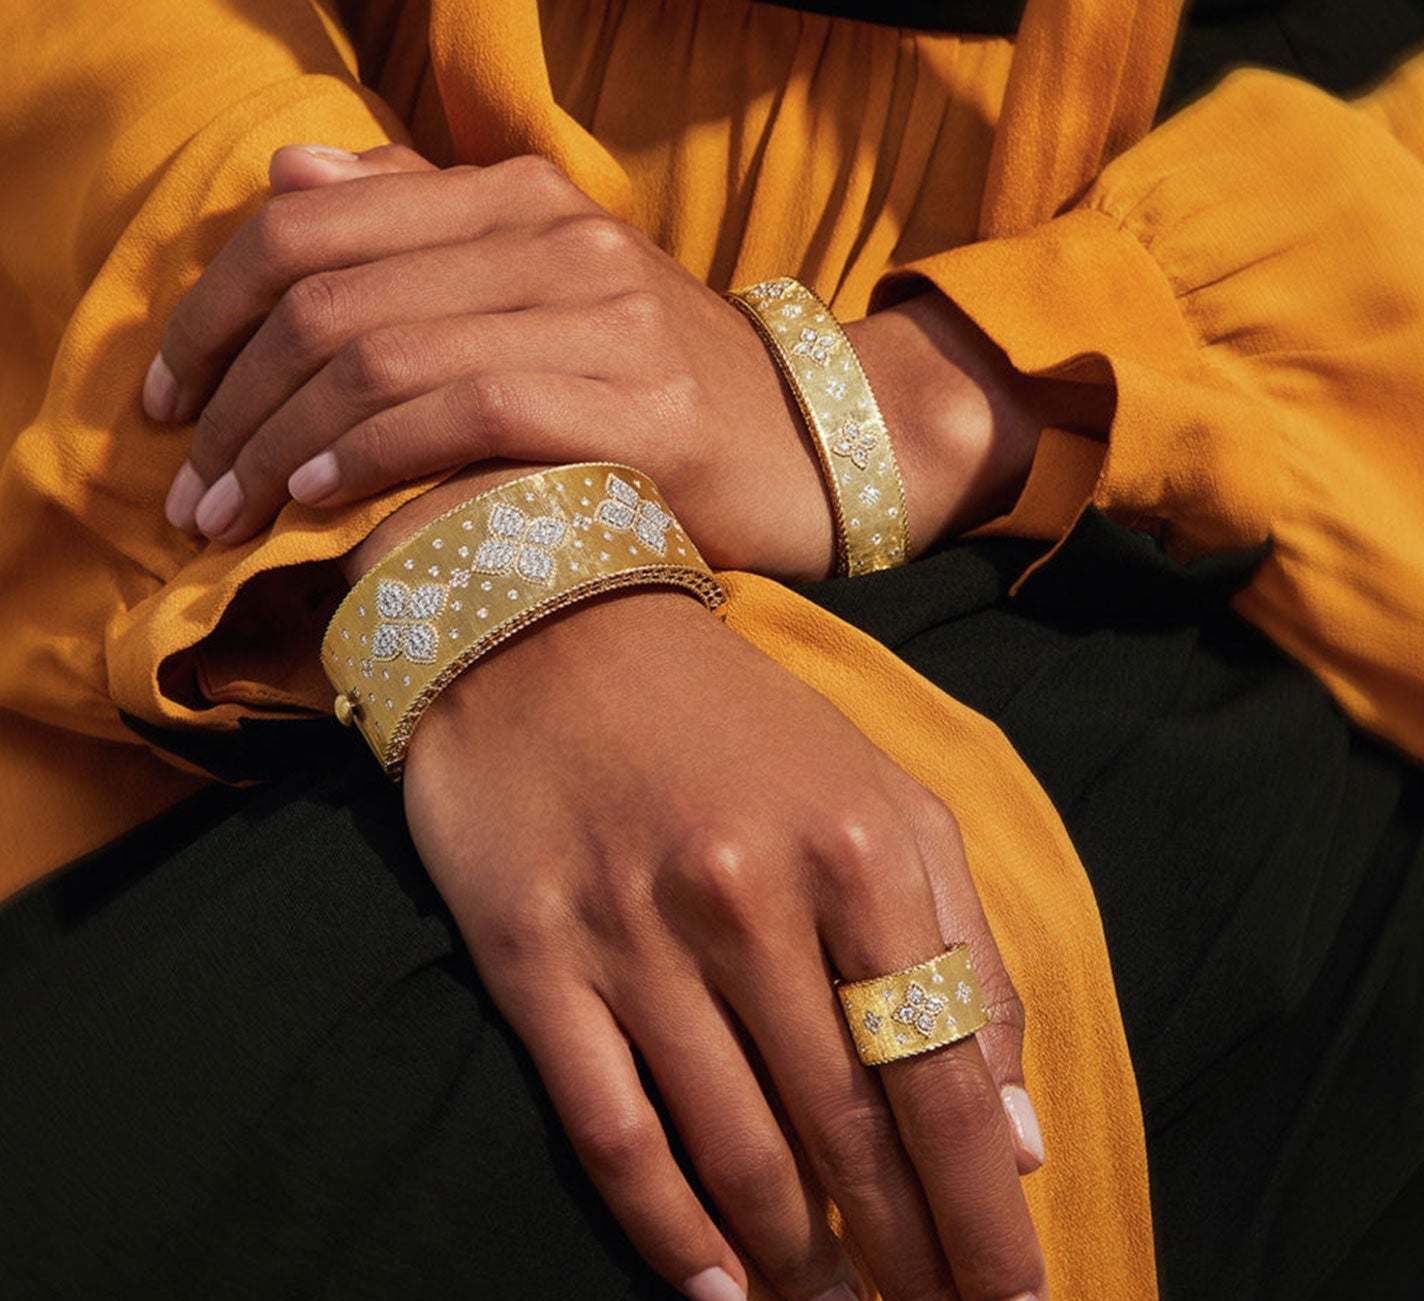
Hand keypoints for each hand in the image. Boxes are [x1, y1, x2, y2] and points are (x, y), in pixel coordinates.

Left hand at [148, 144, 1075, 577]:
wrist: (821, 447)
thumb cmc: (668, 395)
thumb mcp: (550, 297)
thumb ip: (428, 230)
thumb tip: (298, 173)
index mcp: (522, 198)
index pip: (311, 220)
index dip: (210, 310)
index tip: (170, 401)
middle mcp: (556, 234)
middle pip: (326, 291)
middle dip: (229, 398)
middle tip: (186, 490)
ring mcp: (601, 312)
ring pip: (379, 351)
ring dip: (275, 443)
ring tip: (226, 516)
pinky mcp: (637, 402)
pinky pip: (462, 409)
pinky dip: (367, 455)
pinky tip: (316, 499)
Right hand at [399, 583, 1048, 1300]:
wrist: (554, 628)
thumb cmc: (736, 722)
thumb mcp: (878, 798)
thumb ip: (960, 949)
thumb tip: (1015, 1130)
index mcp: (860, 847)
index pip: (944, 1079)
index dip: (988, 1222)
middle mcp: (751, 895)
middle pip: (852, 1132)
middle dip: (918, 1269)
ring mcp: (635, 933)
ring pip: (736, 1149)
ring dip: (803, 1262)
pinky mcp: (536, 960)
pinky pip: (611, 1131)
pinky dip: (669, 1229)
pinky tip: (720, 1291)